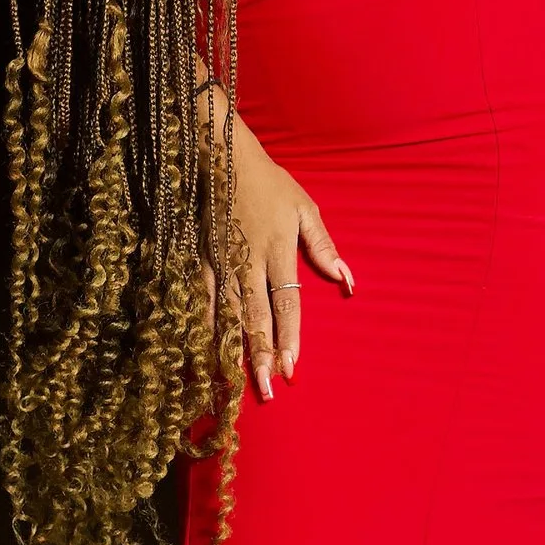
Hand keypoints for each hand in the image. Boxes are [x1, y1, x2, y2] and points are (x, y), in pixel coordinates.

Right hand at [228, 115, 351, 398]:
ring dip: (232, 349)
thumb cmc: (268, 183)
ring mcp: (220, 262)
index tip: (291, 367)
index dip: (289, 336)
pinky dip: (202, 326)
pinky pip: (200, 299)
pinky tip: (201, 351)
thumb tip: (346, 279)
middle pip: (256, 317)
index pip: (287, 302)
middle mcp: (249, 262)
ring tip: (234, 381)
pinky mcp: (198, 259)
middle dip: (261, 354)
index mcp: (279, 250)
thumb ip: (323, 245)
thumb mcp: (304, 207)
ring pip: (227, 314)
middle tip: (266, 389)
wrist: (221, 155)